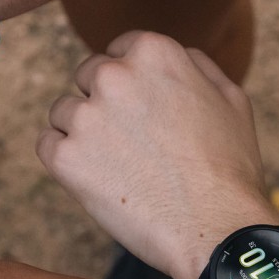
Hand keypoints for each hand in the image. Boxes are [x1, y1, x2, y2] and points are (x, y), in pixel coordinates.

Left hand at [37, 31, 278, 278]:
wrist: (214, 228)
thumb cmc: (228, 168)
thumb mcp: (230, 98)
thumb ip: (193, 65)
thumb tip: (170, 56)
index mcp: (153, 52)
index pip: (118, 50)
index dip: (130, 81)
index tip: (140, 110)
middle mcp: (113, 75)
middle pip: (88, 77)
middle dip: (104, 103)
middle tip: (132, 143)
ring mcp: (85, 116)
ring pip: (64, 111)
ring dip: (82, 132)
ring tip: (119, 165)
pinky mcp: (64, 156)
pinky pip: (47, 144)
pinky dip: (64, 159)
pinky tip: (96, 177)